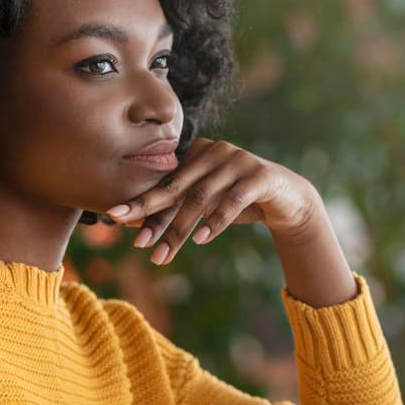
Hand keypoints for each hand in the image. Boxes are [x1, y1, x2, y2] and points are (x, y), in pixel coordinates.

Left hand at [105, 138, 320, 264]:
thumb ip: (179, 207)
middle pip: (178, 186)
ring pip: (202, 197)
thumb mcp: (208, 203)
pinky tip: (201, 239)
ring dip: (180, 229)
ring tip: (163, 254)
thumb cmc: (240, 201)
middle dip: (151, 213)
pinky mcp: (261, 175)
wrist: (288, 198)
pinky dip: (216, 221)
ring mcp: (239, 160)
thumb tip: (136, 226)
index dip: (144, 204)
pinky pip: (233, 200)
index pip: (168, 182)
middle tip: (132, 236)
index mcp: (199, 151)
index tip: (117, 220)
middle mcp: (216, 150)